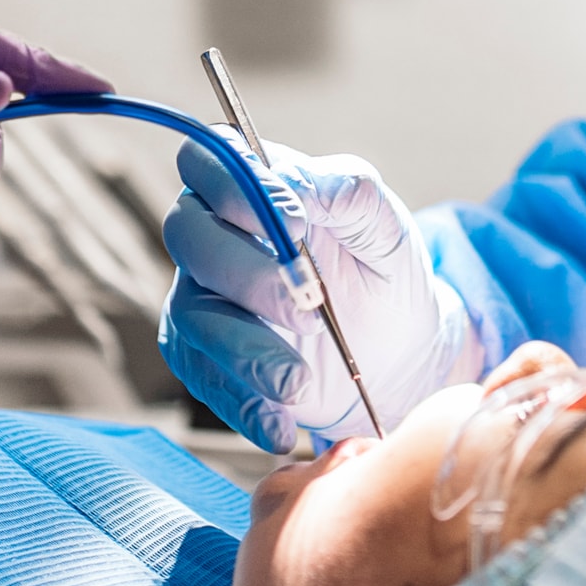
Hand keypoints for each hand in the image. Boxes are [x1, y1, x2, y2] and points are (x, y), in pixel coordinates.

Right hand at [159, 139, 484, 451]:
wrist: (397, 353)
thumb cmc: (383, 270)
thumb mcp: (382, 225)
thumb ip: (344, 191)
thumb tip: (293, 186)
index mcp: (251, 185)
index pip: (206, 158)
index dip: (234, 185)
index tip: (296, 223)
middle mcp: (214, 235)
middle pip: (188, 235)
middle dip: (248, 274)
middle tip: (310, 308)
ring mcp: (202, 299)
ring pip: (192, 315)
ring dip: (245, 350)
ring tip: (298, 380)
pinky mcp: (206, 358)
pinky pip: (205, 379)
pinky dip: (243, 405)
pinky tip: (280, 426)